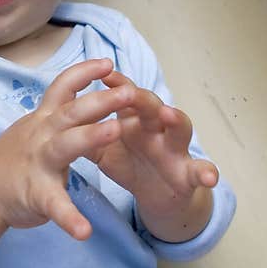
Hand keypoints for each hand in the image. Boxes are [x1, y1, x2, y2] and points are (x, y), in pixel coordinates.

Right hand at [0, 58, 131, 240]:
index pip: (63, 87)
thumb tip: (84, 85)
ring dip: (90, 136)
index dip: (85, 72)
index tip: (108, 62)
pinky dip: (70, 218)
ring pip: (66, 146)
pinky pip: (55, 206)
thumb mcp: (37, 124)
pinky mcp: (36, 195)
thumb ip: (59, 110)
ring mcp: (39, 164)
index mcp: (45, 118)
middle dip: (101, 100)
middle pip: (72, 112)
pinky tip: (84, 231)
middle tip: (129, 91)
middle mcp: (42, 134)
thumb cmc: (17, 154)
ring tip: (115, 131)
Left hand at [93, 71, 217, 238]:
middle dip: (142, 98)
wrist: (159, 194)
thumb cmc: (130, 163)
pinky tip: (209, 176)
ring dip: (176, 119)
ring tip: (170, 115)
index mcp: (134, 119)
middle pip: (151, 105)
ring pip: (181, 127)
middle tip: (130, 94)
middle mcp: (157, 127)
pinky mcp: (189, 174)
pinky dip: (207, 172)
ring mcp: (175, 148)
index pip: (124, 95)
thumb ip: (87, 131)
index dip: (116, 83)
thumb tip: (57, 116)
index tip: (104, 73)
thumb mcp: (104, 149)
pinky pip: (201, 171)